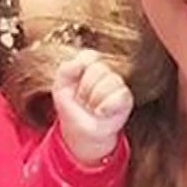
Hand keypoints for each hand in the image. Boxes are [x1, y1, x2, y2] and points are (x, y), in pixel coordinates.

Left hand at [52, 49, 132, 164]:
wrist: (79, 131)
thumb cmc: (71, 107)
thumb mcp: (60, 87)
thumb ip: (65, 70)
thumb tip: (81, 63)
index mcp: (90, 64)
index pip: (90, 55)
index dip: (79, 70)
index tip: (73, 84)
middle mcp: (106, 71)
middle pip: (98, 68)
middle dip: (85, 89)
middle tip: (83, 100)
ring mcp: (117, 84)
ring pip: (110, 81)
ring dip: (94, 100)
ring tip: (92, 107)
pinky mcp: (126, 98)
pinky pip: (120, 95)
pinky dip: (106, 107)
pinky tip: (101, 112)